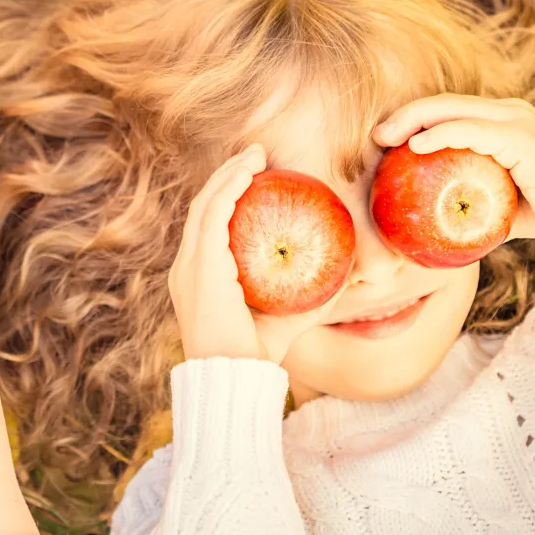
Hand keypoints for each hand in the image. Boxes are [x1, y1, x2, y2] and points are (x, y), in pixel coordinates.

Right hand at [170, 144, 338, 364]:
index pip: (208, 225)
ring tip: (254, 155)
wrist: (233, 380)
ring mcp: (188, 267)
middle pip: (202, 207)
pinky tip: (248, 174)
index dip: (227, 195)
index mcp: (198, 278)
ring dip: (228, 175)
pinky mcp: (199, 269)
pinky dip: (228, 190)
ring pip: (204, 206)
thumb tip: (348, 277)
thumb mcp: (290, 317)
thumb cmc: (258, 357)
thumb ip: (313, 296)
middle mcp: (186, 268)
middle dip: (227, 176)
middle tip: (257, 154)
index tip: (255, 175)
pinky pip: (212, 218)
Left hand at [374, 94, 534, 238]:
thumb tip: (441, 224)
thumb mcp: (503, 205)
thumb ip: (475, 204)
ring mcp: (515, 119)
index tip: (386, 139)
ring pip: (452, 109)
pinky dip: (439, 135)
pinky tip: (414, 147)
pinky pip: (469, 131)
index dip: (417, 119)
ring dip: (412, 120)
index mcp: (505, 122)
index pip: (452, 111)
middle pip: (445, 103)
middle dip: (406, 115)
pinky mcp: (519, 135)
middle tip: (377, 136)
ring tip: (385, 137)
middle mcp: (509, 112)